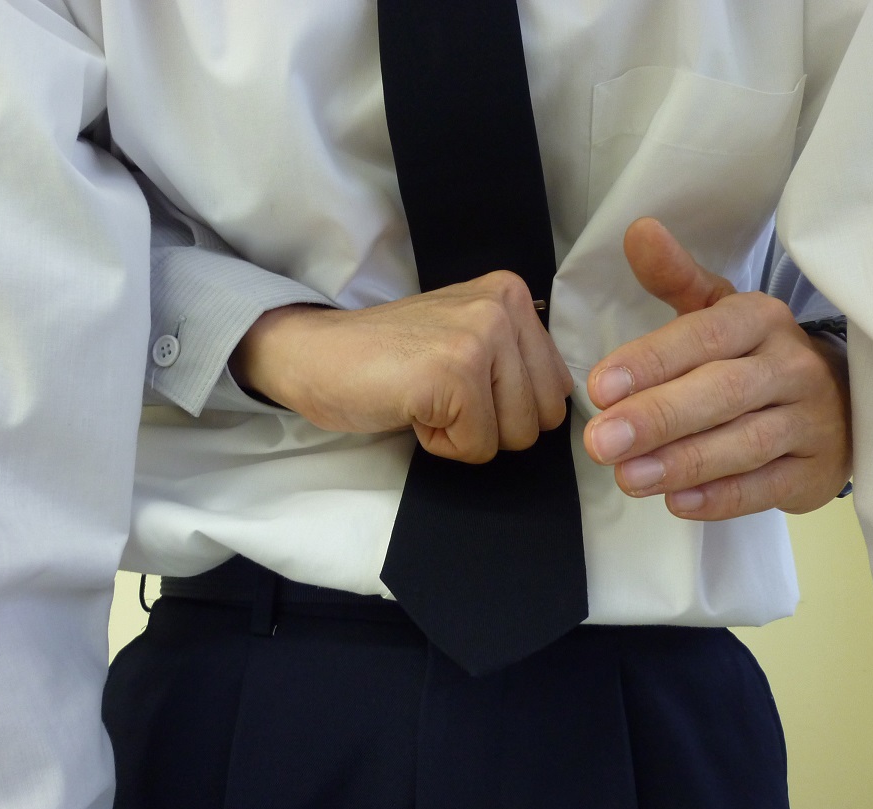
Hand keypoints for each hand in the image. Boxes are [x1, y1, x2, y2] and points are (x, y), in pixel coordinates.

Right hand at [231, 271, 572, 462]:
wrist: (315, 355)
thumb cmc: (387, 361)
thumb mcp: (467, 340)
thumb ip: (515, 361)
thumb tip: (557, 409)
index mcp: (513, 295)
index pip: (557, 390)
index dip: (507, 408)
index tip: (458, 383)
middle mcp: (504, 307)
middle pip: (542, 417)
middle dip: (492, 425)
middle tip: (440, 393)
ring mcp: (481, 337)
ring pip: (514, 436)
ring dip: (464, 434)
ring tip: (425, 397)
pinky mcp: (456, 373)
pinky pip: (476, 447)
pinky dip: (439, 443)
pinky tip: (411, 407)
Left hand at [583, 218, 851, 517]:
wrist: (841, 404)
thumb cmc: (756, 358)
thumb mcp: (720, 312)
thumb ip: (676, 278)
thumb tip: (637, 230)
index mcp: (760, 320)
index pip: (704, 337)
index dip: (651, 361)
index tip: (599, 386)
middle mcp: (791, 367)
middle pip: (722, 392)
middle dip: (658, 418)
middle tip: (600, 442)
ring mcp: (809, 422)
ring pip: (744, 444)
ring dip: (683, 463)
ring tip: (627, 478)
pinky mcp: (813, 472)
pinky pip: (766, 487)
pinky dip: (721, 497)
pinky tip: (677, 502)